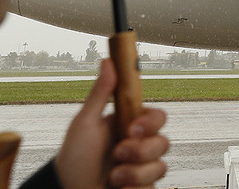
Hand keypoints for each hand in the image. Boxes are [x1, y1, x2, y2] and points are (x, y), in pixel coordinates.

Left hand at [55, 59, 168, 188]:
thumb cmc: (74, 158)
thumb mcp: (84, 123)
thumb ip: (100, 93)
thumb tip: (108, 62)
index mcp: (129, 126)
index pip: (158, 117)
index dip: (151, 122)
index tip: (133, 128)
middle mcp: (139, 146)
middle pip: (164, 142)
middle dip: (141, 150)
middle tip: (118, 154)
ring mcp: (141, 168)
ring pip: (159, 167)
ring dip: (134, 173)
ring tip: (113, 177)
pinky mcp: (141, 187)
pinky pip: (152, 186)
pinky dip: (134, 187)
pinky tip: (118, 188)